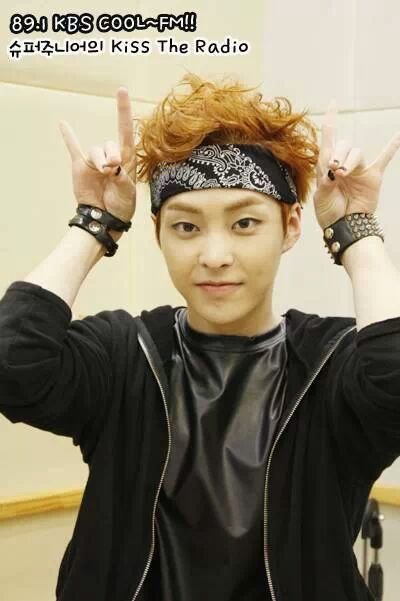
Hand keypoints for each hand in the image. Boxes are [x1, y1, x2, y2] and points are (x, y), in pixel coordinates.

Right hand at [59, 87, 135, 223]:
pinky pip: (74, 148)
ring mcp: (95, 161)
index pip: (126, 131)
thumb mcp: (128, 192)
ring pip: (95, 150)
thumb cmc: (121, 206)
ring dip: (99, 161)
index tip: (122, 91)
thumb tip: (112, 166)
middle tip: (113, 170)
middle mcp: (111, 157)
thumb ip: (123, 177)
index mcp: (126, 160)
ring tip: (103, 174)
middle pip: (110, 144)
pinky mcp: (81, 166)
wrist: (104, 217)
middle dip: (112, 155)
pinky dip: (68, 137)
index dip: (123, 112)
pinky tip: (63, 124)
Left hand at [313, 99, 399, 229]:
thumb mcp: (321, 196)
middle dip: (338, 154)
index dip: (330, 122)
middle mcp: (343, 164)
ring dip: (350, 160)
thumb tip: (334, 168)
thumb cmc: (329, 213)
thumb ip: (326, 179)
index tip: (333, 103)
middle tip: (334, 168)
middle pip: (343, 145)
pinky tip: (398, 136)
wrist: (344, 227)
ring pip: (357, 152)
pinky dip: (392, 147)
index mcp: (327, 167)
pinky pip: (384, 158)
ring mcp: (359, 169)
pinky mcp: (372, 177)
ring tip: (342, 173)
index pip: (328, 139)